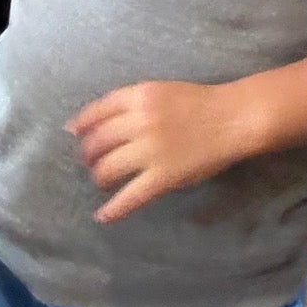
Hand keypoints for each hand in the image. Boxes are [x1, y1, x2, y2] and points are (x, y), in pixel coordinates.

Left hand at [67, 81, 248, 223]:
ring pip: (107, 169)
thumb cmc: (201, 102)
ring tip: (103, 180)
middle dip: (89, 154)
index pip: (98, 110)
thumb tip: (97, 120)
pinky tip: (103, 216)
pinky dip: (113, 209)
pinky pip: (129, 197)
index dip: (82, 123)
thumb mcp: (164, 90)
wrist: (234, 118)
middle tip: (92, 160)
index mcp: (141, 96)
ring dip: (100, 177)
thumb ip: (133, 102)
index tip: (72, 132)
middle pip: (97, 142)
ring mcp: (150, 151)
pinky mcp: (162, 177)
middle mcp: (140, 122)